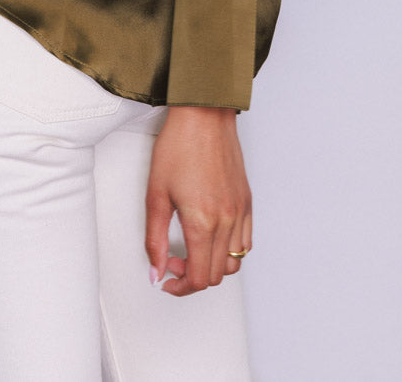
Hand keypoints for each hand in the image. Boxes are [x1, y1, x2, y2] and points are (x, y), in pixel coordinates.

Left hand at [145, 104, 251, 296]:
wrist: (203, 115)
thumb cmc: (179, 145)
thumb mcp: (155, 194)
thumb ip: (155, 239)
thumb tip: (155, 270)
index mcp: (202, 222)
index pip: (199, 277)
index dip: (180, 286)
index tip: (167, 278)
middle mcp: (226, 220)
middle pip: (216, 275)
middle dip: (192, 277)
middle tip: (172, 261)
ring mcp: (240, 211)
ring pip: (234, 262)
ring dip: (213, 266)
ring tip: (193, 250)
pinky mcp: (247, 201)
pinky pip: (246, 241)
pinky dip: (230, 250)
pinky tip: (212, 237)